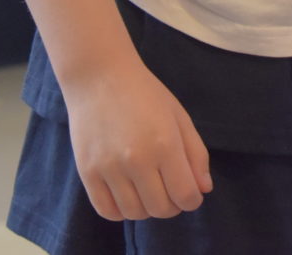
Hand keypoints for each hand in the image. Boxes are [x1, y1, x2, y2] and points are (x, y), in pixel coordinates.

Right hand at [64, 61, 212, 221]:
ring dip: (147, 209)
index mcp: (165, 144)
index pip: (185, 195)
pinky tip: (128, 195)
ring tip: (149, 190)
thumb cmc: (146, 94)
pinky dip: (121, 211)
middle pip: (161, 209)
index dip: (193, 200)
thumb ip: (196, 155)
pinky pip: (107, 210)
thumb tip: (204, 190)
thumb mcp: (180, 117)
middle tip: (171, 191)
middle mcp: (136, 160)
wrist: (100, 78)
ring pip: (134, 213)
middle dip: (173, 206)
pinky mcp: (87, 172)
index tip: (191, 194)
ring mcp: (108, 168)